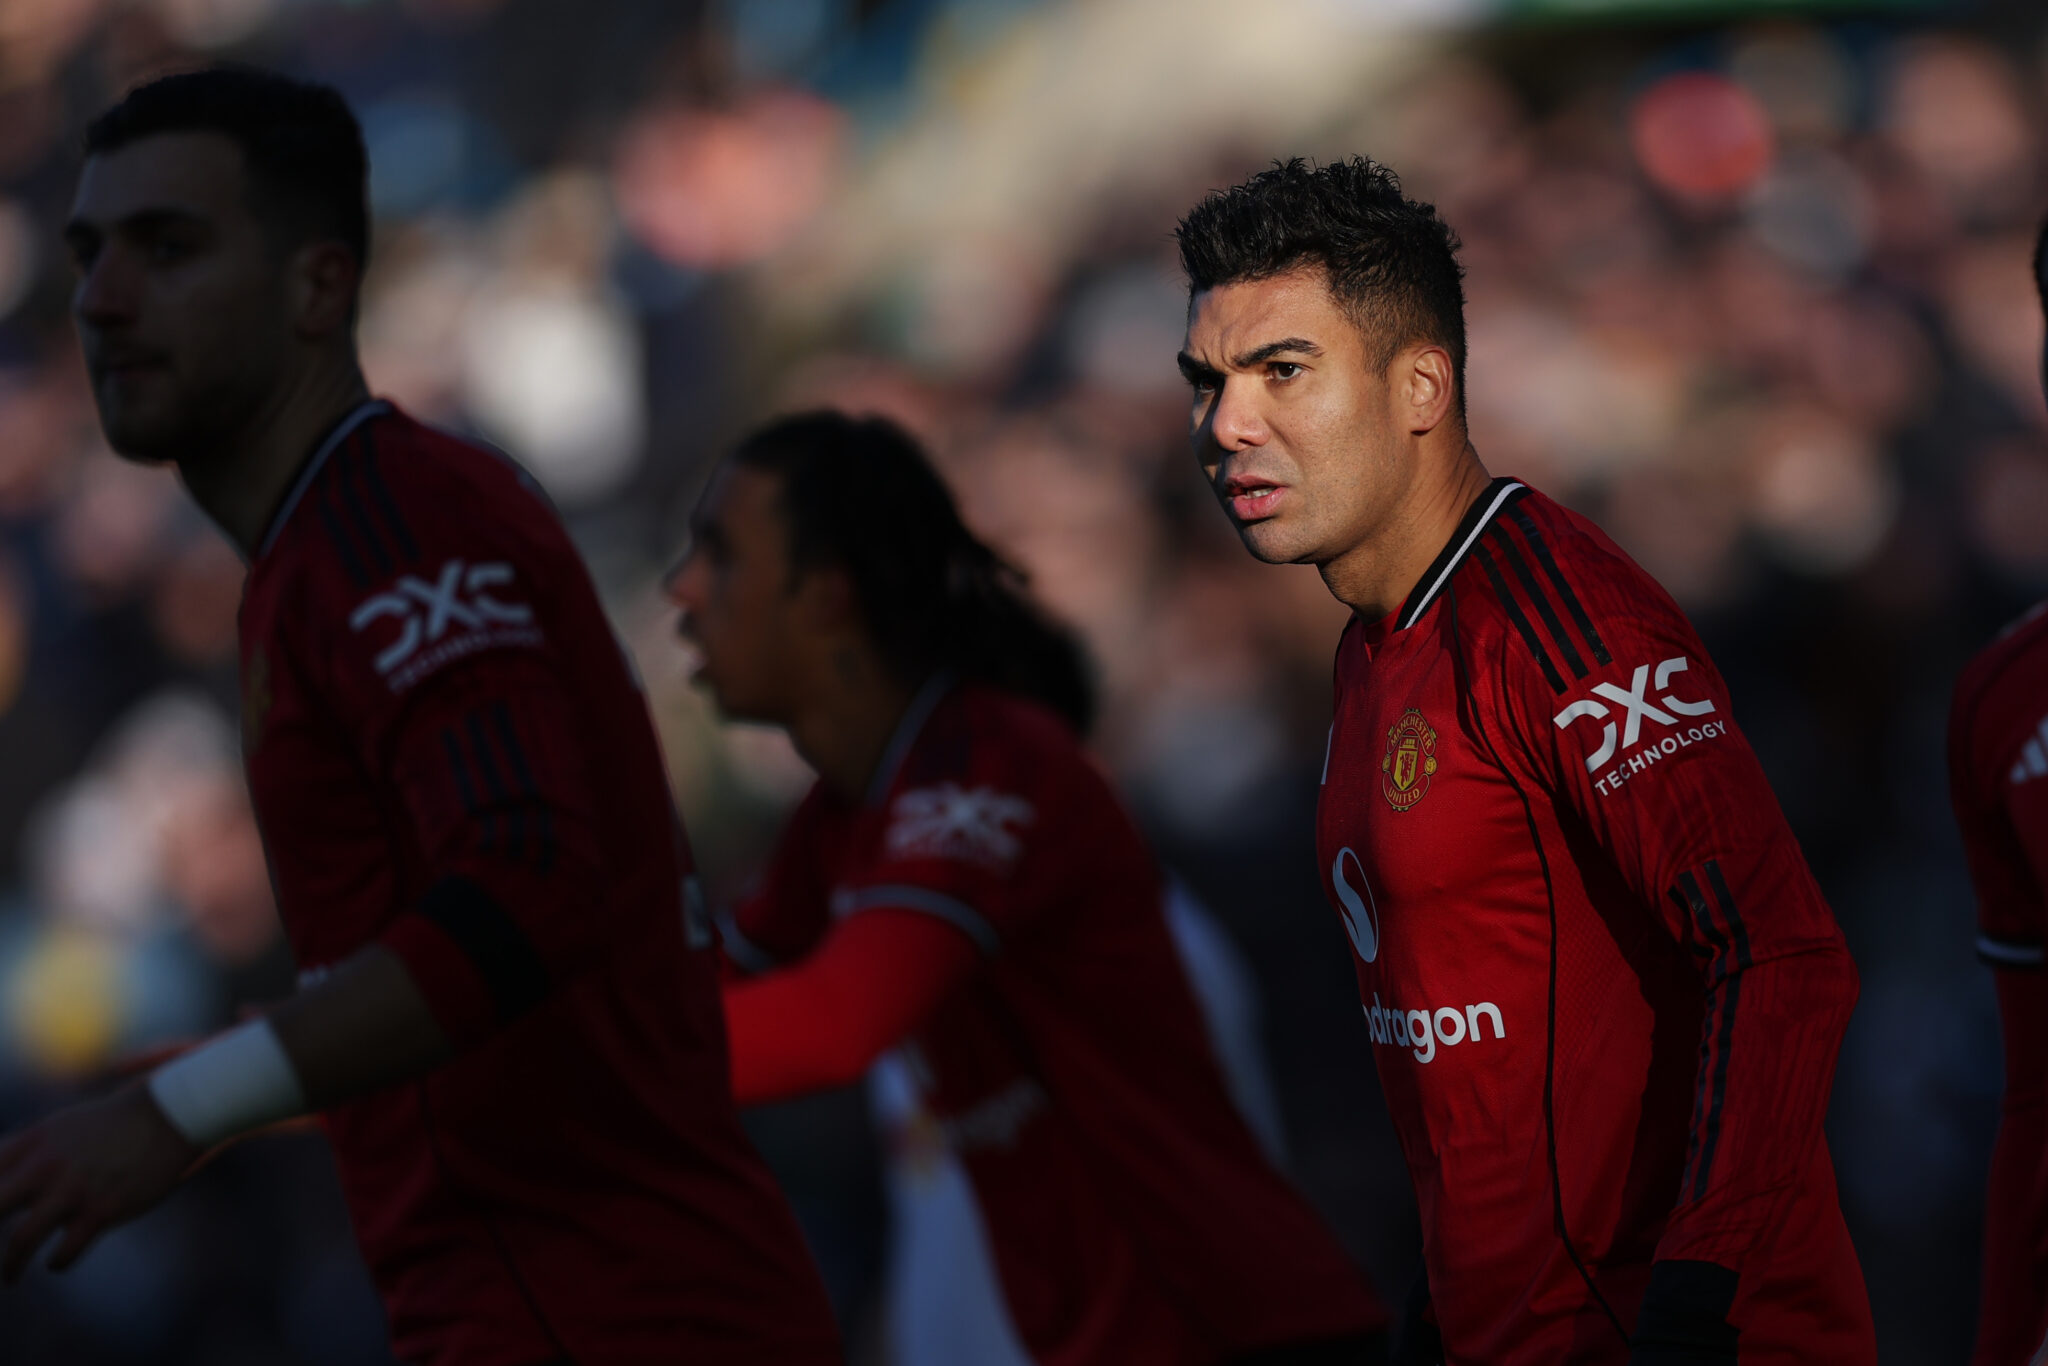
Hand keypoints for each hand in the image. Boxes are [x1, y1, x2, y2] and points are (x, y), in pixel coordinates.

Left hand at [0, 1083, 201, 1281]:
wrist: (166, 1118)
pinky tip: (57, 1261)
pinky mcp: (103, 1211)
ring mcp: (74, 1190)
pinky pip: (64, 1253)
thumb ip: (20, 1152)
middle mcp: (46, 1166)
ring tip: (10, 1277)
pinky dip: (57, 1262)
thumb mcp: (57, 1127)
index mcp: (32, 1143)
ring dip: (10, 1266)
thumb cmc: (107, 1127)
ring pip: (21, 1241)